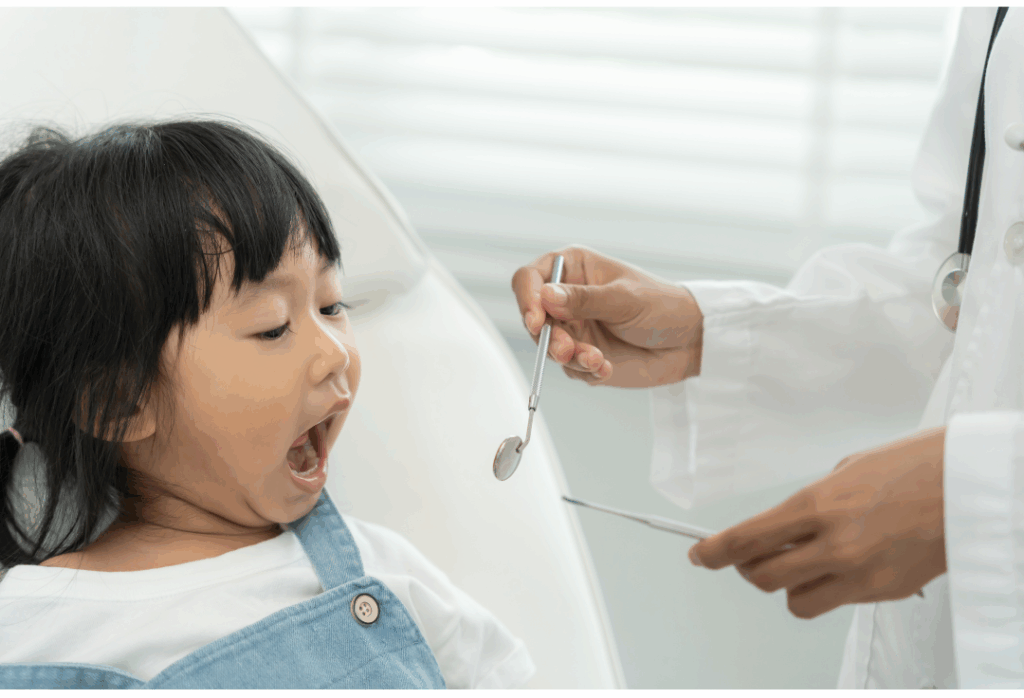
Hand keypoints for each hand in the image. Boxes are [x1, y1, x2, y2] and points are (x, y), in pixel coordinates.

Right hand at [510, 245, 703, 387]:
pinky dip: (585, 370)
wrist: (689, 342)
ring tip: (596, 361)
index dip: (527, 299)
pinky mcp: (582, 356)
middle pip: (534, 318)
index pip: (530, 278)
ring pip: (549, 348)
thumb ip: (584, 299)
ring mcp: (574, 329)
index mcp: (574, 269)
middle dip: (550, 338)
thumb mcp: (625, 298)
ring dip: (569, 357)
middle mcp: (567, 298)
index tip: (536, 321)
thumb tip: (546, 296)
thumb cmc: (663, 305)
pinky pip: (570, 368)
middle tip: (568, 350)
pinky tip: (606, 368)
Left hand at [687, 427, 947, 618]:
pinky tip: (843, 564)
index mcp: (818, 505)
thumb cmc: (913, 464)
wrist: (970, 483)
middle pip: (762, 577)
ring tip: (803, 561)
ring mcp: (861, 575)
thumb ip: (810, 503)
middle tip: (751, 555)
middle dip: (747, 567)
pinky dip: (828, 588)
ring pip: (796, 601)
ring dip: (789, 583)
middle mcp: (834, 545)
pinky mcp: (884, 592)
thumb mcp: (846, 471)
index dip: (713, 552)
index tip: (700, 554)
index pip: (745, 540)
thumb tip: (784, 526)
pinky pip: (837, 601)